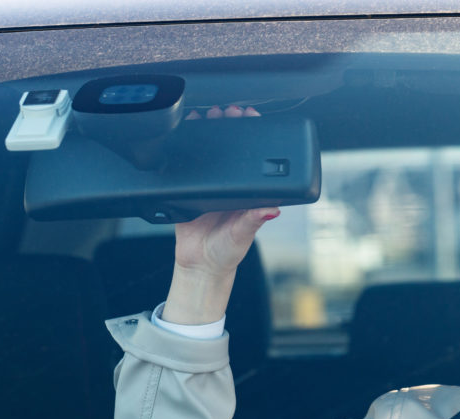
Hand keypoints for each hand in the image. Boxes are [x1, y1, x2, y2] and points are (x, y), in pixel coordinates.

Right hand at [161, 103, 276, 323]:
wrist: (199, 266)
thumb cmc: (227, 253)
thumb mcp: (243, 236)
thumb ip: (254, 221)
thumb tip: (273, 209)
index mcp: (248, 194)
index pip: (254, 159)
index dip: (254, 136)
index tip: (251, 118)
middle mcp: (231, 187)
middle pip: (232, 149)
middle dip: (230, 126)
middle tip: (229, 111)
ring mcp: (210, 186)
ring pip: (211, 152)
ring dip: (210, 131)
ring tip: (210, 113)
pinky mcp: (189, 189)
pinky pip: (187, 164)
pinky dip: (187, 146)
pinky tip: (187, 130)